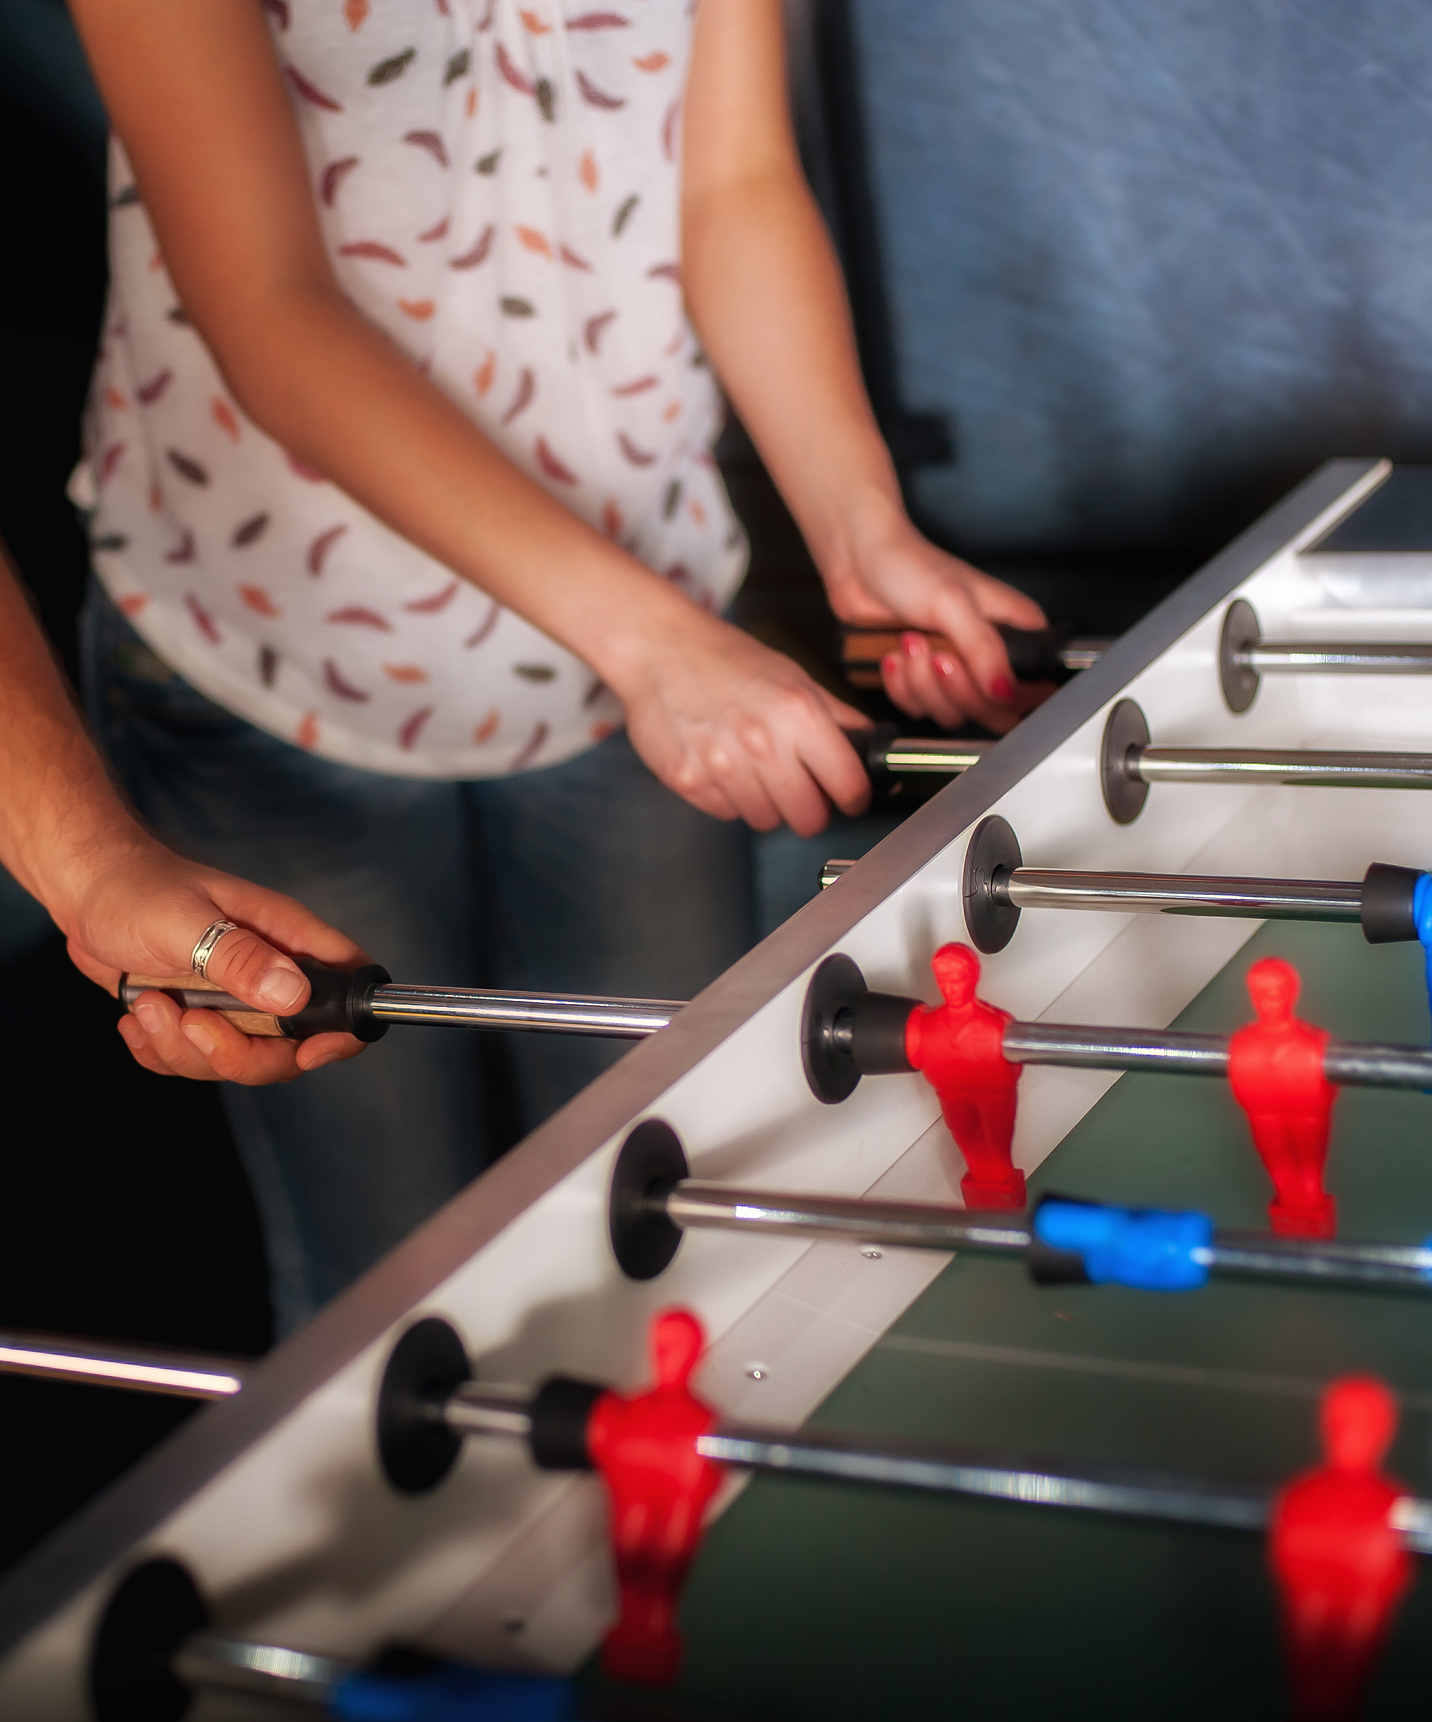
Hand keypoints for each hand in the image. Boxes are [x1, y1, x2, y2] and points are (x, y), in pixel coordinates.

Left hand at [61, 839, 370, 1083]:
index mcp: (285, 938)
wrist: (85, 888)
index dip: (344, 1029)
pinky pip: (194, 1061)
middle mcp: (269, 973)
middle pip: (290, 1047)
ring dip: (183, 1049)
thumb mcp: (185, 921)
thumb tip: (295, 996)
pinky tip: (138, 1014)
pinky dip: (160, 1051)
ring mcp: (234, 1000)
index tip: (308, 1052)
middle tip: (193, 1024)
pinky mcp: (198, 1017)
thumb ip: (240, 958)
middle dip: (238, 1054)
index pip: (348, 985)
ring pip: (237, 1059)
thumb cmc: (137, 887)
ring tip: (147, 1004)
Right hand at [609, 599, 871, 836]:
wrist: (657, 647)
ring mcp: (721, 764)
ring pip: (766, 821)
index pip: (848, 785)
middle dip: (810, 810)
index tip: (848, 797)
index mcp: (798, 712)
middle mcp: (762, 742)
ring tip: (753, 771)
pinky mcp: (687, 779)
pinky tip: (723, 767)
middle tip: (801, 792)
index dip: (854, 797)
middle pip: (808, 818)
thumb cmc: (725, 658)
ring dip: (767, 805)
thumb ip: (836, 715)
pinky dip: (729, 799)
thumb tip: (872, 745)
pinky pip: (725, 813)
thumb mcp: (792, 676)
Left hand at [824, 514, 1050, 732]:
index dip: (1010, 698)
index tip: (984, 683)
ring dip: (922, 683)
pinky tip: (894, 654)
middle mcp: (990, 654)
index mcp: (1015, 630)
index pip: (1035, 688)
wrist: (860, 560)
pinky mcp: (923, 679)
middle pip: (991, 710)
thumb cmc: (909, 564)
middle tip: (938, 655)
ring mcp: (956, 670)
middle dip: (955, 688)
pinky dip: (901, 686)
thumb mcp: (953, 604)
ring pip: (952, 712)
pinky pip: (919, 708)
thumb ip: (984, 650)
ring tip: (911, 642)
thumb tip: (1005, 691)